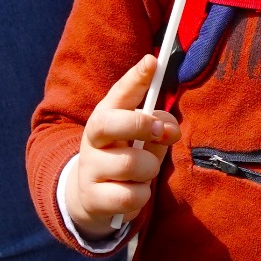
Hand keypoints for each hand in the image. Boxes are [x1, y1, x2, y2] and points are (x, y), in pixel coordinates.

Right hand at [66, 55, 179, 239]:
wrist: (91, 195)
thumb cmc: (126, 154)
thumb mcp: (142, 136)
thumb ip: (160, 125)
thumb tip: (171, 130)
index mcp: (106, 115)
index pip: (120, 92)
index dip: (137, 76)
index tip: (153, 61)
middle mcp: (93, 139)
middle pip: (115, 123)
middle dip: (143, 125)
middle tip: (162, 134)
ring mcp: (90, 168)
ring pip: (132, 164)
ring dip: (149, 169)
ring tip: (142, 172)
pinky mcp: (93, 199)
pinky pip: (131, 196)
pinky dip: (141, 195)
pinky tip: (132, 192)